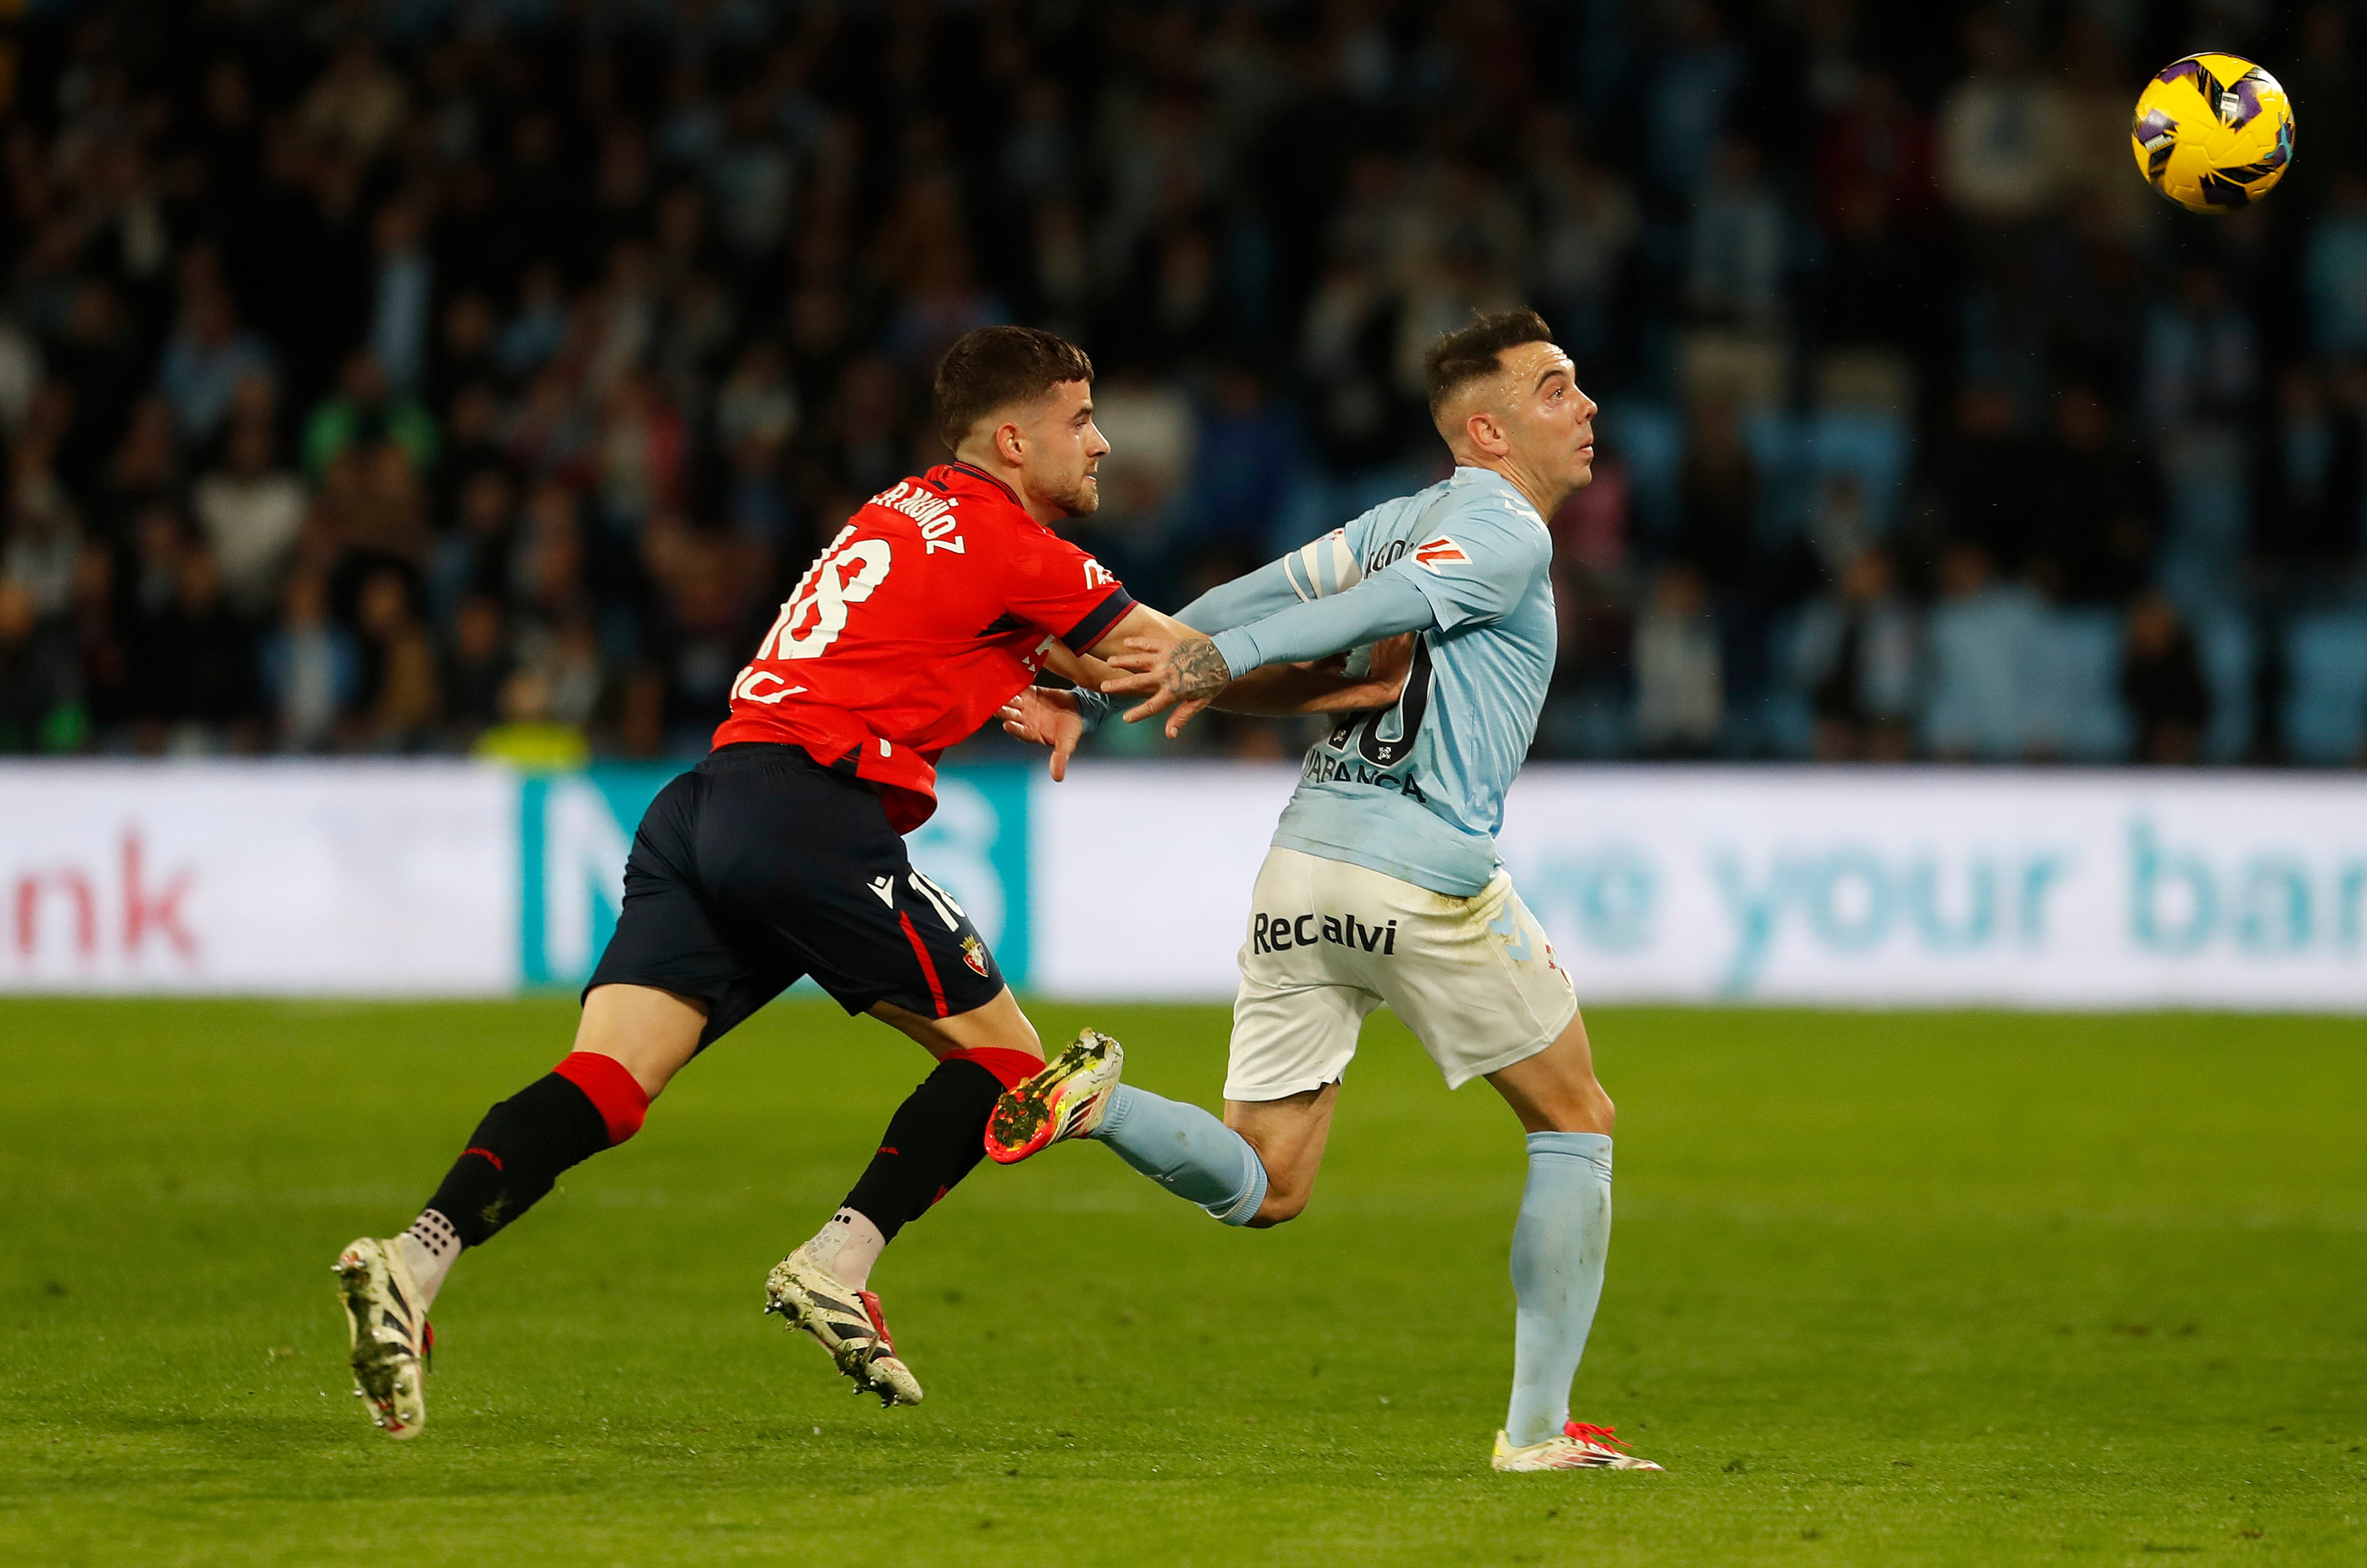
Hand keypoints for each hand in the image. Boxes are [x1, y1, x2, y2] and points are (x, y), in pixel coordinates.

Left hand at [996, 687, 1083, 780]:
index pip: (1019, 732)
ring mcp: (1026, 706)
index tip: (1008, 724)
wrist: (1079, 709)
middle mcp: (1025, 720)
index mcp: (1031, 733)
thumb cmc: (1072, 729)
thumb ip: (1060, 758)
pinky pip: (1021, 687)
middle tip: (999, 706)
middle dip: (1006, 711)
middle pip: (1012, 715)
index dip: (1014, 728)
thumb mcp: (1067, 744)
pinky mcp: (1030, 693)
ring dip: (1008, 696)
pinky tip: (1012, 676)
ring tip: (1004, 690)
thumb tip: (1058, 778)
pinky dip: (1017, 683)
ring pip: (1013, 701)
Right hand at [1100, 630, 1230, 738]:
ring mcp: (1166, 658)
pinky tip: (1126, 643)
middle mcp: (1166, 675)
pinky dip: (1137, 643)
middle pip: (1137, 682)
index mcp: (1173, 692)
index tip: (1126, 719)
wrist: (1225, 657)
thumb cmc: (1212, 683)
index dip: (1138, 714)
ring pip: (1139, 660)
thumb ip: (1181, 717)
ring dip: (1123, 661)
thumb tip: (1169, 735)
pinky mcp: (1169, 645)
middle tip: (1103, 687)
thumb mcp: (1198, 703)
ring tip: (1109, 662)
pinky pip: (1149, 644)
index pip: (1151, 707)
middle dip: (1119, 685)